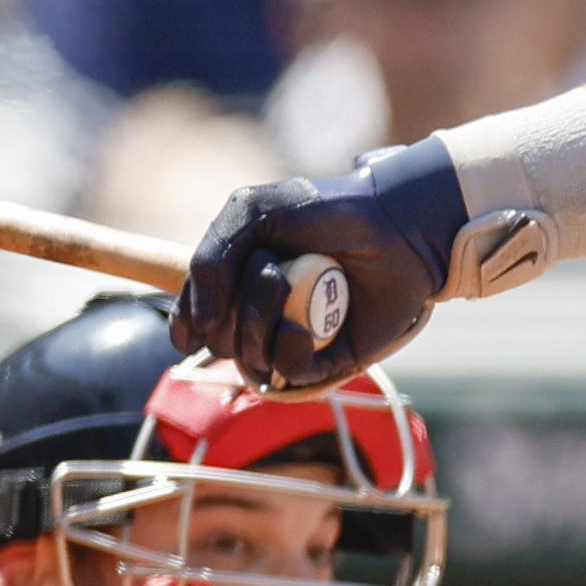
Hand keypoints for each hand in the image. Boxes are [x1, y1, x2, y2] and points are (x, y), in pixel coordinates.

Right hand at [171, 141, 474, 390]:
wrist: (393, 223)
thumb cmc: (323, 212)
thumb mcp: (252, 214)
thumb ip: (210, 258)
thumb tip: (196, 329)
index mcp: (237, 285)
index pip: (194, 319)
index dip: (192, 312)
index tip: (210, 287)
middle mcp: (262, 317)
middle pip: (219, 338)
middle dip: (234, 303)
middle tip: (271, 264)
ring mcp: (295, 338)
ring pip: (250, 356)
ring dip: (258, 320)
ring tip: (287, 282)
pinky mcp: (330, 358)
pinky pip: (290, 373)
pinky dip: (287, 351)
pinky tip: (298, 330)